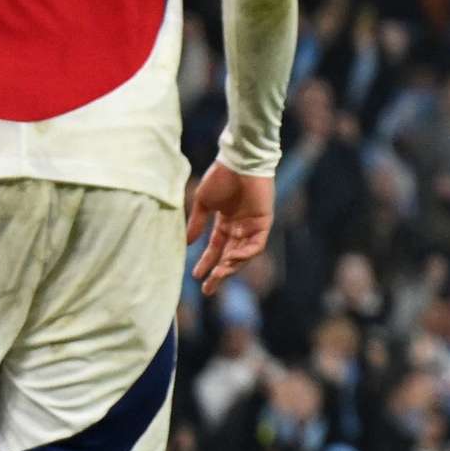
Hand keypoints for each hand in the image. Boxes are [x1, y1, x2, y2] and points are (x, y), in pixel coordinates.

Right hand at [187, 163, 275, 292]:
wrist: (238, 161)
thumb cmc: (221, 177)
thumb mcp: (204, 203)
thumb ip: (197, 223)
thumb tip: (186, 244)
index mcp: (225, 222)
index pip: (215, 248)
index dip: (206, 262)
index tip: (195, 277)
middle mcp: (239, 227)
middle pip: (229, 256)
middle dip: (219, 273)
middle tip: (208, 289)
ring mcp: (252, 225)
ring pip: (243, 254)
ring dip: (230, 266)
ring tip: (218, 276)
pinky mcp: (263, 222)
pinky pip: (256, 244)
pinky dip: (245, 254)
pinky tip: (230, 259)